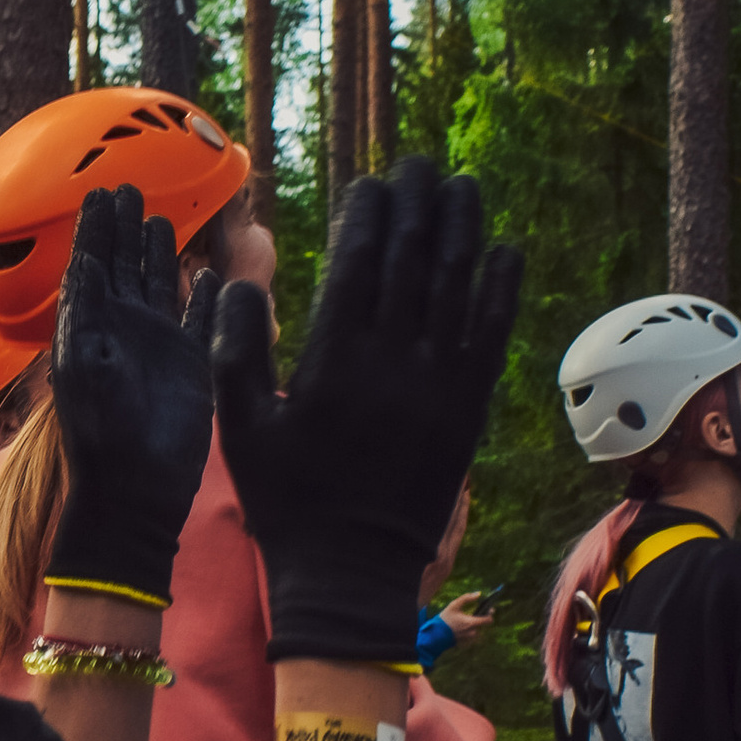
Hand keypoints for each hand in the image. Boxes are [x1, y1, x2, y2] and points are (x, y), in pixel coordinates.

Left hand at [45, 184, 223, 610]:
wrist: (133, 488)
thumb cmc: (101, 432)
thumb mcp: (85, 363)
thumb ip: (86, 310)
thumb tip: (86, 258)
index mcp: (91, 323)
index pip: (92, 261)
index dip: (95, 227)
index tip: (100, 191)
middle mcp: (123, 328)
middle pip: (125, 263)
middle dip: (125, 227)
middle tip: (128, 188)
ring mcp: (158, 345)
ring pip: (161, 285)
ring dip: (160, 252)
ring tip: (162, 218)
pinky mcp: (191, 364)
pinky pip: (199, 319)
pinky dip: (205, 296)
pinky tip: (210, 272)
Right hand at [214, 158, 521, 667]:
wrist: (352, 574)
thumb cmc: (287, 501)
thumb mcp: (238, 429)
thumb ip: (235, 351)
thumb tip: (240, 283)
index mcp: (334, 359)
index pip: (359, 261)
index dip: (369, 213)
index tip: (371, 183)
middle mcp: (394, 360)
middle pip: (413, 257)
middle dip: (418, 203)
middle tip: (421, 166)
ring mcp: (439, 381)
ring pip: (458, 284)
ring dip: (464, 228)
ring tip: (463, 186)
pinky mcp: (468, 407)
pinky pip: (492, 333)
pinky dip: (500, 287)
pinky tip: (504, 250)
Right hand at [437, 596, 494, 642]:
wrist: (436, 634)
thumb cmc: (445, 619)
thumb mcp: (454, 605)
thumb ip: (467, 598)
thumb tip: (478, 593)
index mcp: (472, 623)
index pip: (489, 620)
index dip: (490, 614)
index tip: (490, 609)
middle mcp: (473, 632)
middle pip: (482, 624)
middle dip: (480, 618)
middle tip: (474, 613)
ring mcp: (469, 638)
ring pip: (476, 629)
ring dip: (473, 624)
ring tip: (465, 620)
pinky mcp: (465, 642)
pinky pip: (470, 634)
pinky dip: (468, 630)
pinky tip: (461, 626)